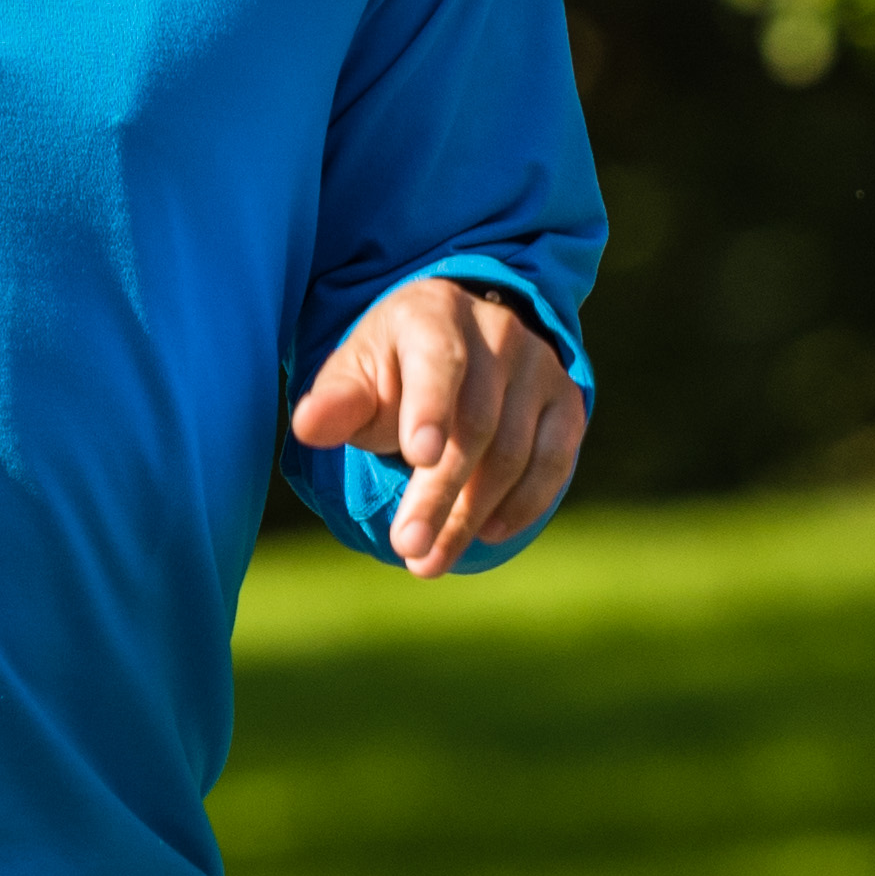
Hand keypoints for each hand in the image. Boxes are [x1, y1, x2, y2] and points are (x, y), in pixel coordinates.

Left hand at [289, 273, 587, 578]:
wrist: (460, 341)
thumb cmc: (395, 367)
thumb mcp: (357, 373)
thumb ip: (337, 402)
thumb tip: (307, 427)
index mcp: (435, 315)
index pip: (439, 363)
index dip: (431, 409)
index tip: (418, 457)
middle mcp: (499, 333)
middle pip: (476, 424)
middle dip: (440, 493)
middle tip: (409, 548)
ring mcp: (540, 367)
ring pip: (515, 452)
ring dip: (473, 514)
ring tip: (430, 560)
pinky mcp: (567, 401)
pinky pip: (554, 461)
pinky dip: (525, 503)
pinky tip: (489, 533)